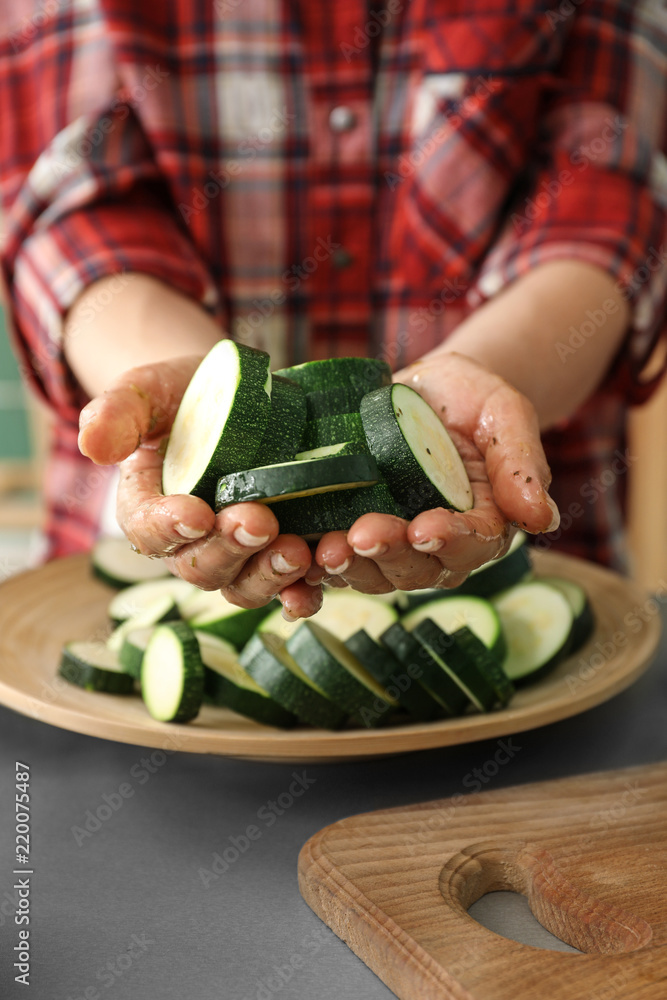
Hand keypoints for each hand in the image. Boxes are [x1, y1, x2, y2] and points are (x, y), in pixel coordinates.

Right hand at [78, 358, 321, 617]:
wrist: (240, 397)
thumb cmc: (186, 394)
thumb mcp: (147, 391)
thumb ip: (118, 412)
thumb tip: (92, 445)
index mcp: (148, 507)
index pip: (147, 529)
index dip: (168, 527)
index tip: (195, 513)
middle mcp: (190, 543)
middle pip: (201, 565)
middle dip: (230, 548)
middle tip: (259, 522)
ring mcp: (237, 554)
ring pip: (244, 585)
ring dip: (270, 575)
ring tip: (297, 551)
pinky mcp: (278, 553)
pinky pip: (288, 587)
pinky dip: (302, 592)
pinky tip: (320, 582)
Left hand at [309, 353, 558, 595]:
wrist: (421, 390)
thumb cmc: (470, 399)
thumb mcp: (504, 413)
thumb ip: (521, 464)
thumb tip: (541, 519)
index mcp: (481, 525)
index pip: (470, 543)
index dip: (448, 541)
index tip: (425, 529)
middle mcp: (434, 546)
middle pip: (415, 568)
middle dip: (386, 554)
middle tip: (358, 536)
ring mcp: (389, 544)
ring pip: (370, 572)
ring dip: (346, 567)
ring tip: (322, 550)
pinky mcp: (348, 533)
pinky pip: (331, 562)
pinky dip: (310, 571)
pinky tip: (292, 561)